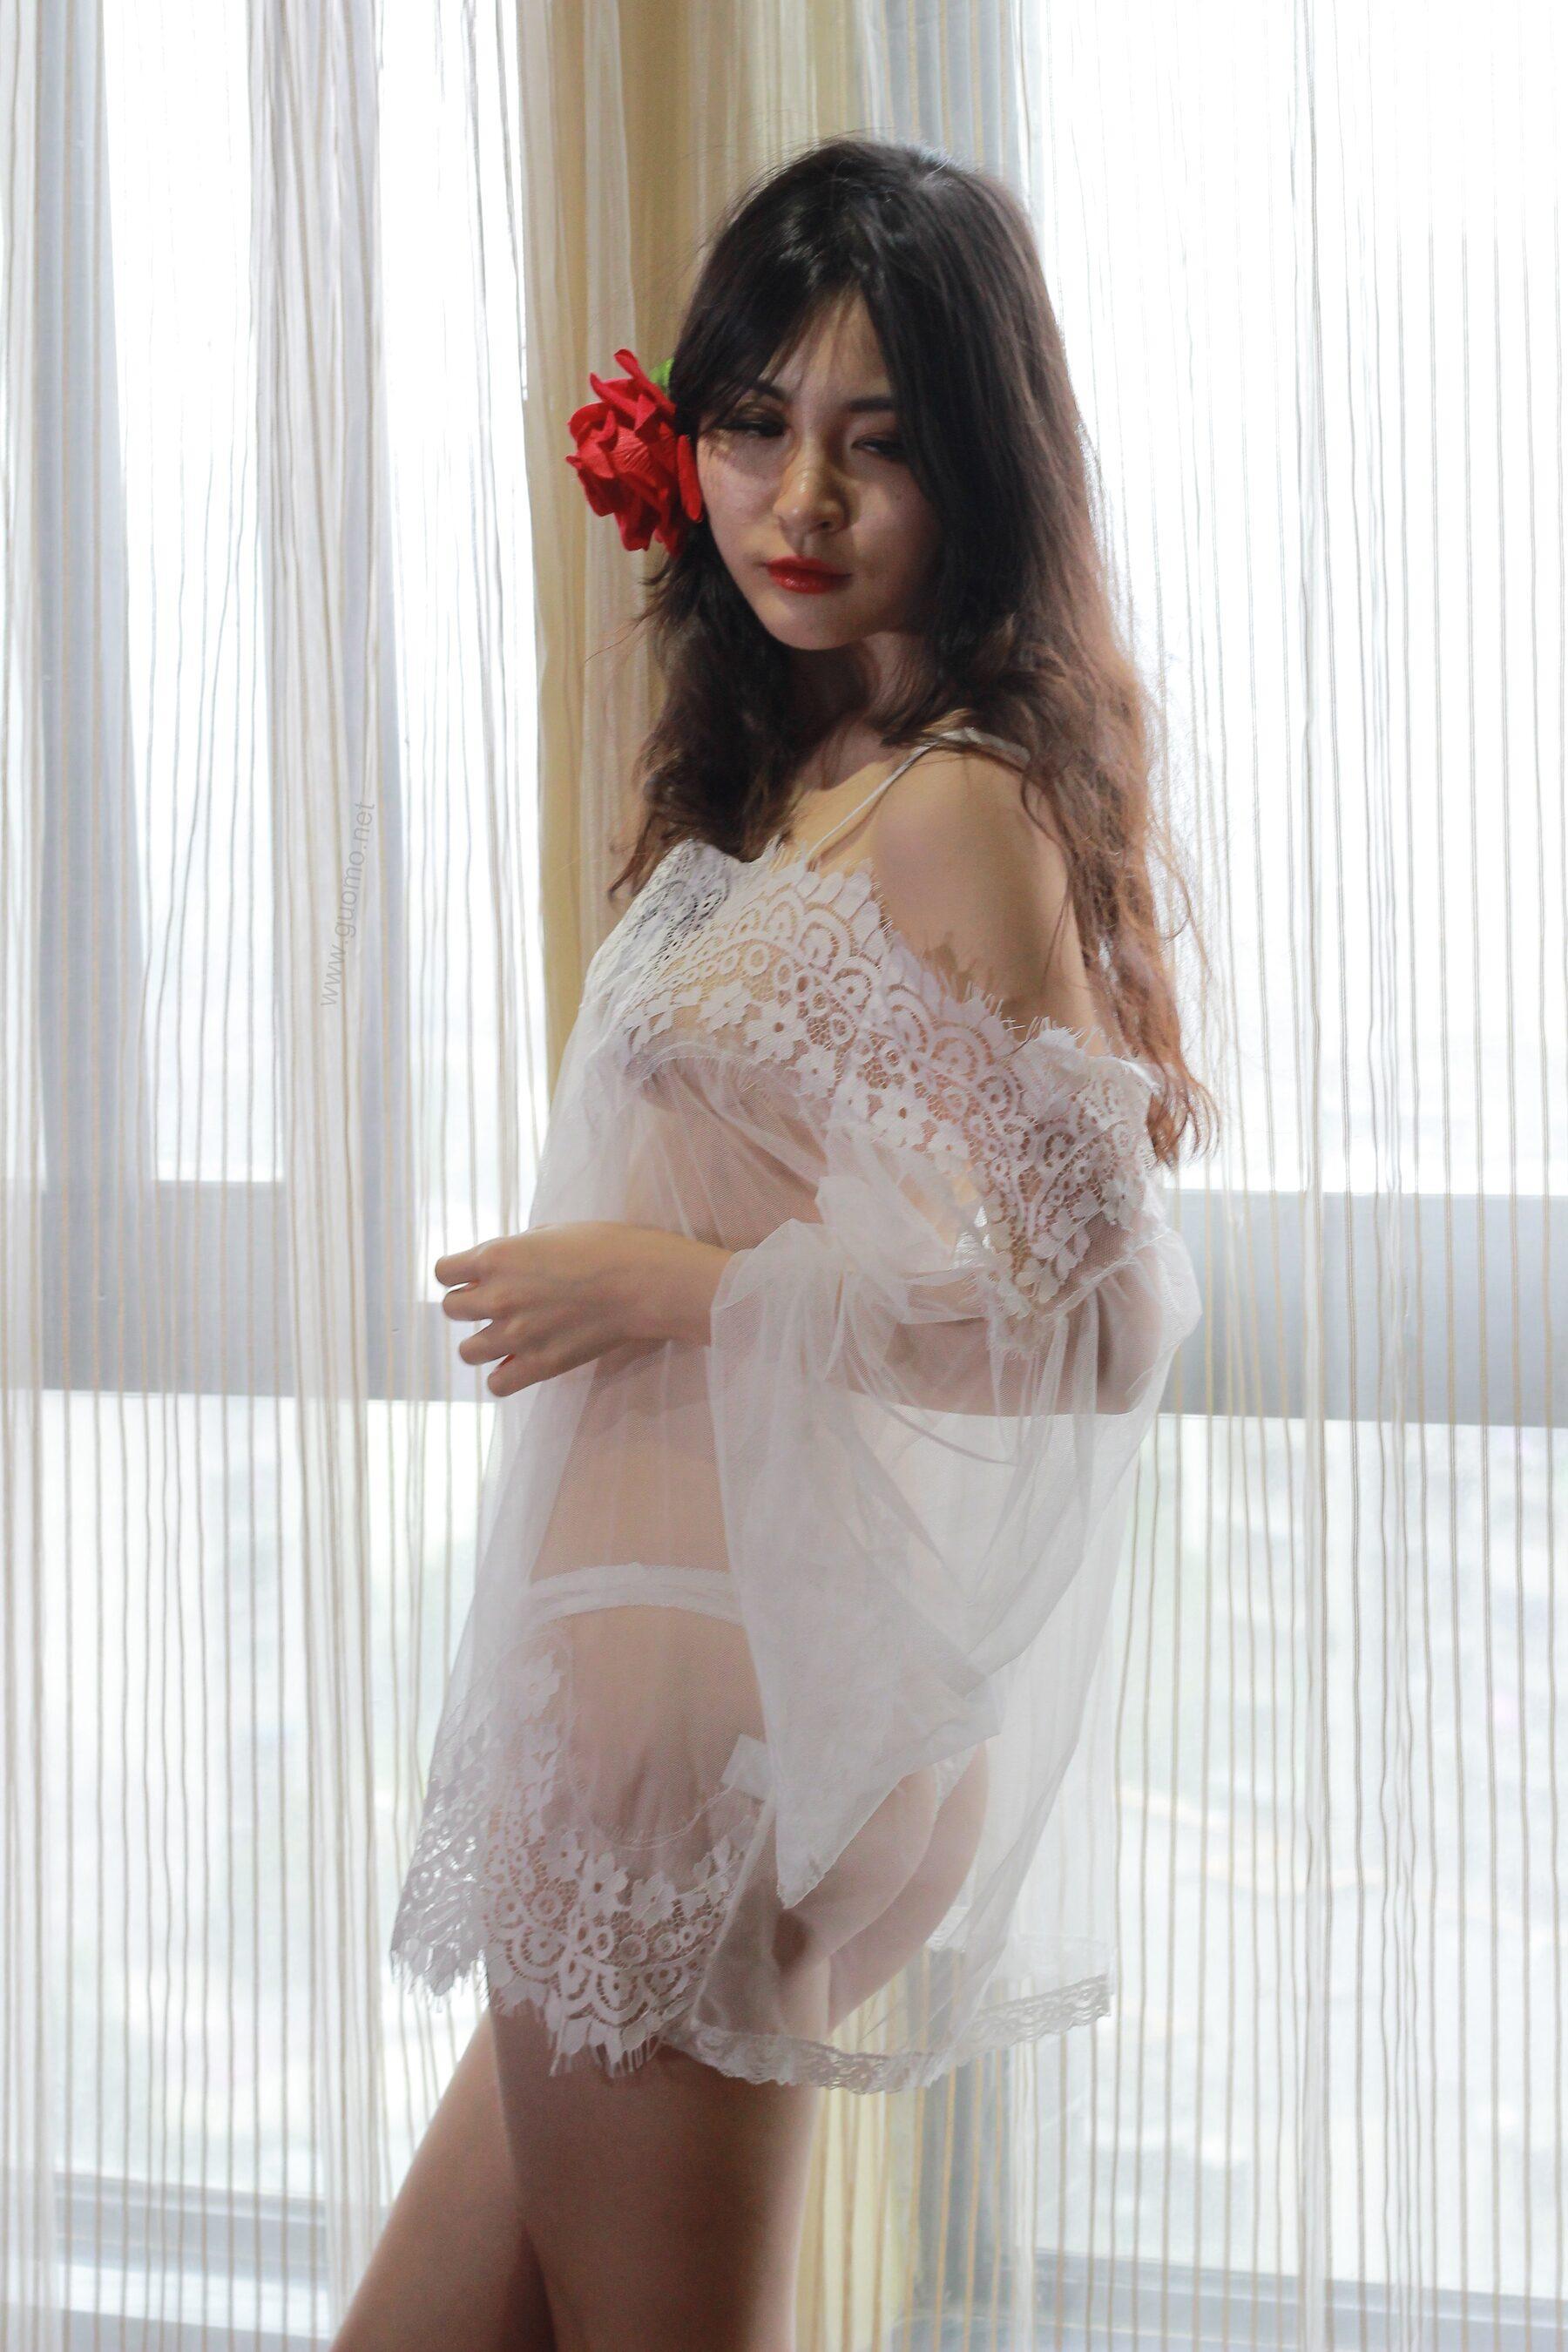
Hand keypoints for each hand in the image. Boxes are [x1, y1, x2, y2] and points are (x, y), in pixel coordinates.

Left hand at [434, 1222, 733, 1395]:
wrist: (641, 1281)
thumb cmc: (605, 1246)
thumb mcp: (552, 1231)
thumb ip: (517, 1250)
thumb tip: (503, 1264)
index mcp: (496, 1257)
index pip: (443, 1271)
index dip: (457, 1273)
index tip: (474, 1276)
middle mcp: (497, 1296)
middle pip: (451, 1309)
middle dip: (469, 1305)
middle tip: (496, 1304)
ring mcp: (516, 1334)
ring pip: (467, 1351)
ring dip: (483, 1342)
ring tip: (507, 1336)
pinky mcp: (539, 1364)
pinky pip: (496, 1383)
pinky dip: (503, 1375)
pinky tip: (519, 1362)